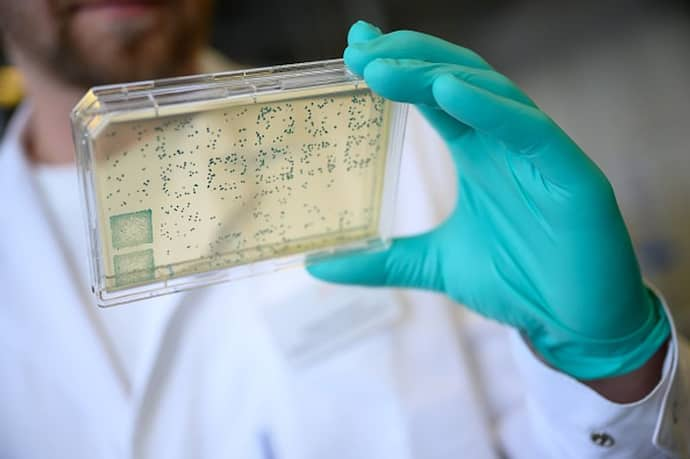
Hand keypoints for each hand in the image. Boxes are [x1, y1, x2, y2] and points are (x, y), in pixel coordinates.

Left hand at [308, 21, 668, 379]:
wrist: (572, 326)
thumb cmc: (516, 282)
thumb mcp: (435, 265)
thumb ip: (382, 260)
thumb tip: (317, 265)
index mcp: (478, 152)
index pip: (435, 93)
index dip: (398, 66)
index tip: (353, 50)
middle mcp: (505, 143)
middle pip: (457, 78)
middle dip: (407, 58)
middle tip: (359, 50)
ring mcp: (539, 155)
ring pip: (490, 93)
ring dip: (437, 73)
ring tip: (385, 68)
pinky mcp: (572, 177)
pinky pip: (530, 131)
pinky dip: (490, 108)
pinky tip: (448, 91)